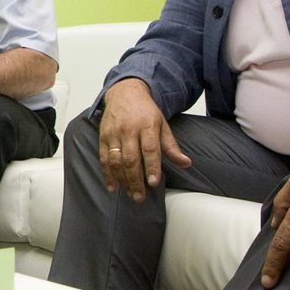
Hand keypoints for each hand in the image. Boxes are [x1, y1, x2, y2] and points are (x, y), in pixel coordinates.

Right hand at [98, 79, 190, 200]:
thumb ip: (171, 146)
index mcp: (147, 126)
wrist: (124, 92)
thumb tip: (186, 163)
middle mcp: (129, 130)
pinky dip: (107, 174)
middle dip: (135, 180)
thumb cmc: (145, 111)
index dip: (151, 167)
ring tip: (130, 194)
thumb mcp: (162, 125)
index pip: (149, 149)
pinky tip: (112, 187)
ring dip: (122, 180)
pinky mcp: (103, 137)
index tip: (153, 183)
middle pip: (131, 158)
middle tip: (140, 197)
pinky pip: (103, 158)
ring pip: (116, 160)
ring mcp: (114, 134)